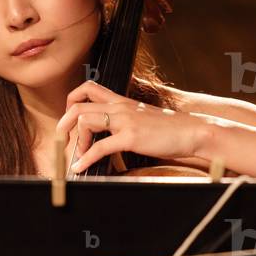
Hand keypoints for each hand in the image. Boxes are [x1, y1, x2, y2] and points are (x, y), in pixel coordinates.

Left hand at [55, 80, 211, 172]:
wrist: (193, 131)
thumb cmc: (170, 128)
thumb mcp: (143, 117)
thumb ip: (126, 119)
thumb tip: (112, 134)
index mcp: (122, 101)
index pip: (88, 88)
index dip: (72, 100)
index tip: (70, 117)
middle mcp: (119, 107)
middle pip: (78, 105)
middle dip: (64, 122)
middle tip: (62, 137)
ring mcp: (124, 121)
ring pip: (84, 121)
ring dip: (76, 140)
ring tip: (78, 154)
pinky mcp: (130, 137)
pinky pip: (99, 147)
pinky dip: (86, 159)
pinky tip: (81, 167)